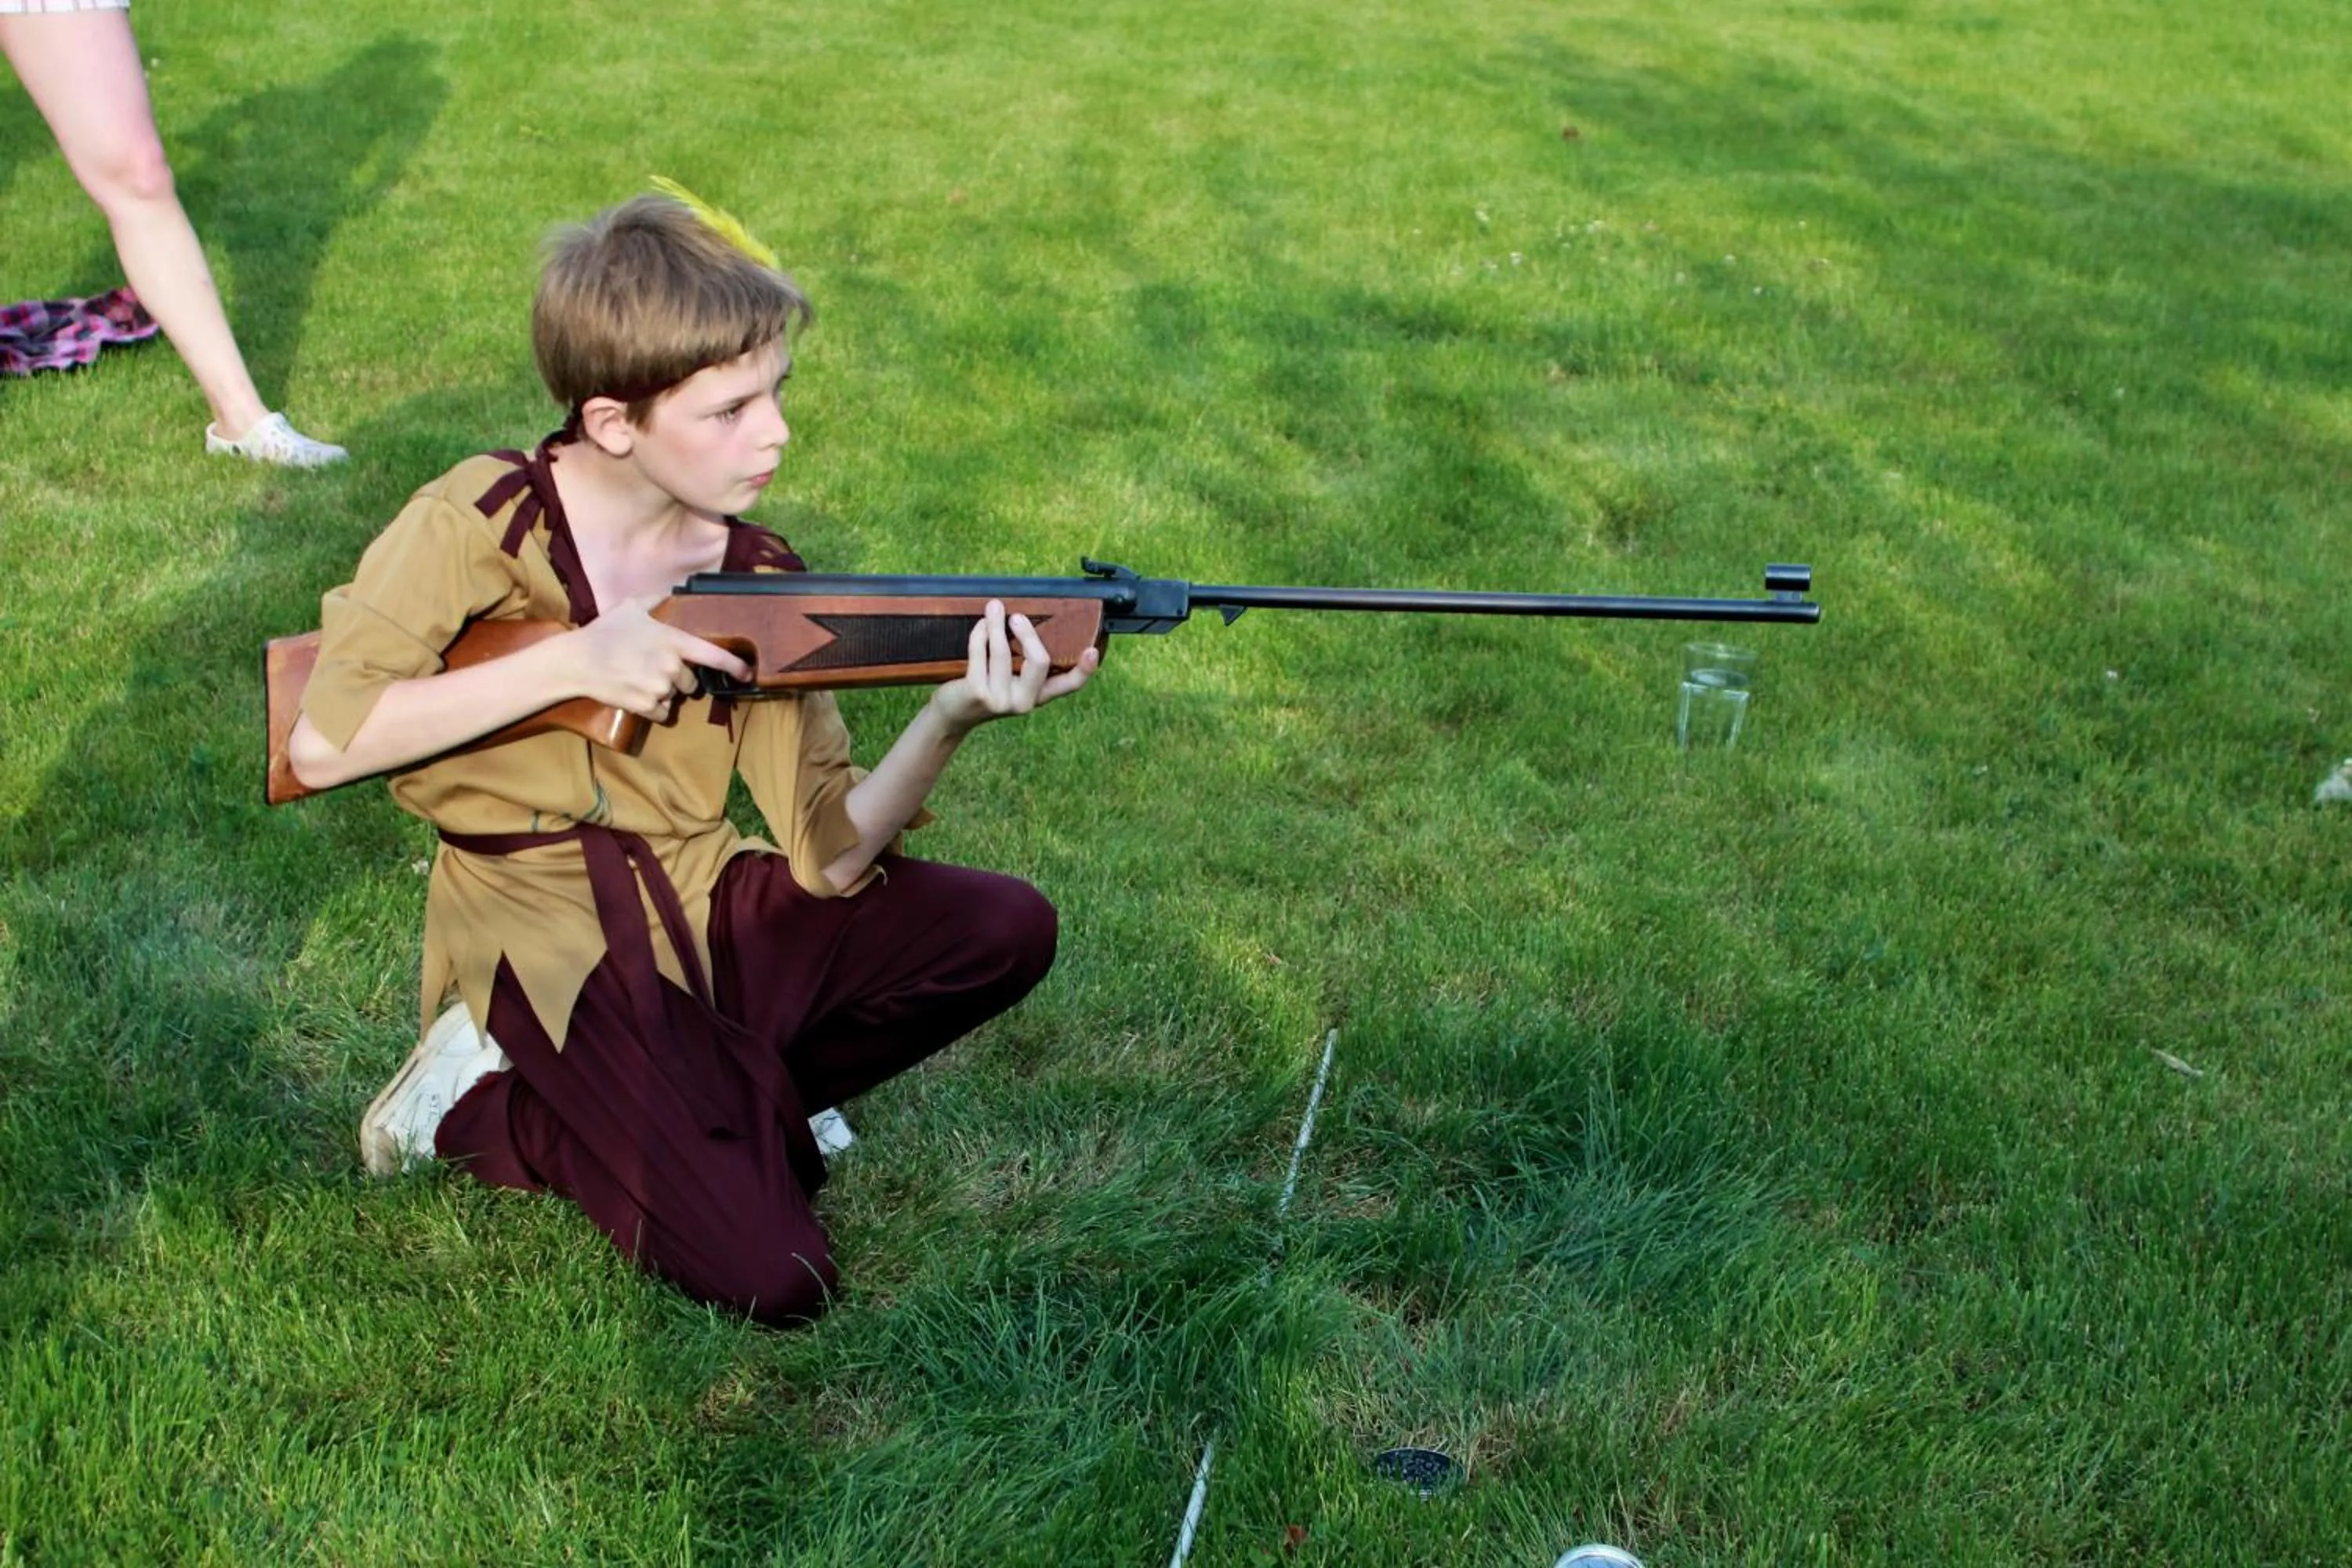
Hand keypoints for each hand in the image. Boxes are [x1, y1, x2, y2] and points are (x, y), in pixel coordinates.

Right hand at [562, 596, 752, 719]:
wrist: (577, 661)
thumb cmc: (604, 631)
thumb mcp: (632, 607)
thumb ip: (657, 600)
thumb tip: (673, 590)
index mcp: (672, 641)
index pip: (713, 656)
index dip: (734, 666)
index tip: (746, 674)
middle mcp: (671, 666)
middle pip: (690, 682)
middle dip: (677, 677)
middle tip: (652, 667)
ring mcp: (659, 688)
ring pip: (674, 697)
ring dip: (663, 692)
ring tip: (638, 678)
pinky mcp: (645, 706)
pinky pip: (661, 713)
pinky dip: (652, 707)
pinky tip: (635, 693)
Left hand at [930, 600, 1098, 735]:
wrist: (952, 714)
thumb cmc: (983, 687)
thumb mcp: (1008, 678)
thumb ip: (1021, 657)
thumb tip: (1023, 615)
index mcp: (1038, 695)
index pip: (1069, 685)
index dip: (1084, 669)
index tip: (1092, 651)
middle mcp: (1024, 701)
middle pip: (1040, 662)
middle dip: (1029, 634)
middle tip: (1017, 615)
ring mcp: (1001, 700)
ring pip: (1004, 652)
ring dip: (997, 625)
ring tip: (993, 607)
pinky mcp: (978, 694)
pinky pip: (980, 653)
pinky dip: (979, 634)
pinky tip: (979, 625)